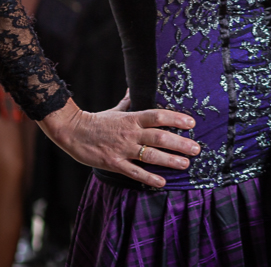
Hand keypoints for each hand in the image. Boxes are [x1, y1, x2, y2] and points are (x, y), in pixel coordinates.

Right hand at [38, 99, 198, 187]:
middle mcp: (130, 133)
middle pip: (160, 137)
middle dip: (180, 143)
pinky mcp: (114, 163)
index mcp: (132, 118)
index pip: (158, 116)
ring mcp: (123, 149)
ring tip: (186, 164)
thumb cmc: (97, 121)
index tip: (191, 123)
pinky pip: (135, 172)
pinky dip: (149, 178)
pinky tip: (162, 182)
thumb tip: (135, 89)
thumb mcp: (116, 110)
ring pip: (151, 155)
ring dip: (170, 160)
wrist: (72, 132)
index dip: (176, 118)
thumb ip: (129, 102)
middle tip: (197, 148)